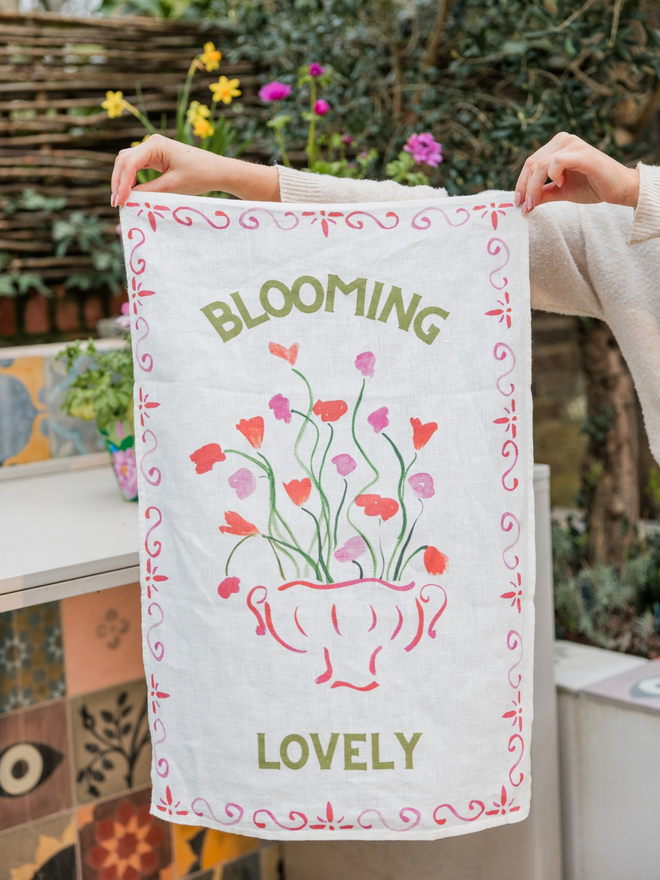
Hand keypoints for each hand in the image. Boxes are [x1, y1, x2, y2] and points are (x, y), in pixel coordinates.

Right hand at [110, 134, 279, 205]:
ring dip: (121, 180)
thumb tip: (128, 200)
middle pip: (124, 160)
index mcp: (155, 144)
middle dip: (117, 181)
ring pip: (127, 162)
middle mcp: (151, 142)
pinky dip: (130, 178)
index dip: (121, 184)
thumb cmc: (199, 176)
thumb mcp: (172, 187)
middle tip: (115, 203)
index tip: (119, 202)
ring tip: (120, 200)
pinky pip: (137, 166)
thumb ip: (149, 192)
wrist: (218, 171)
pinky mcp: (156, 156)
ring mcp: (153, 148)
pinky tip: (129, 193)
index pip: (130, 164)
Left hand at [515, 132, 638, 213]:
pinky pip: (556, 162)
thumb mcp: (560, 192)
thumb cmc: (592, 187)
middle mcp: (564, 140)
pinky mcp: (582, 153)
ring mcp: (573, 144)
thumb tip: (523, 204)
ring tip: (534, 203)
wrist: (619, 189)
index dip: (521, 184)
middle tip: (524, 207)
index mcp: (557, 146)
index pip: (530, 163)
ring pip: (540, 164)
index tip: (518, 203)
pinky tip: (559, 184)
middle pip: (532, 163)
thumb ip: (542, 194)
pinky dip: (551, 176)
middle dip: (524, 188)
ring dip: (533, 187)